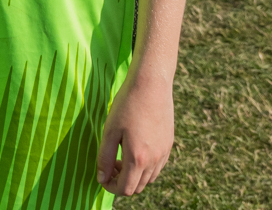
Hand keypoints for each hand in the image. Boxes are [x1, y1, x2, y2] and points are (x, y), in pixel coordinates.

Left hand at [96, 73, 173, 195]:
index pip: (125, 189)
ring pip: (149, 178)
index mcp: (137, 159)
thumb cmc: (127, 104)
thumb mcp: (110, 130)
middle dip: (122, 181)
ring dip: (135, 174)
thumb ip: (105, 157)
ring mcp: (164, 152)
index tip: (103, 176)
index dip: (111, 187)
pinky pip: (158, 165)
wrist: (151, 83)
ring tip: (122, 155)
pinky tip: (136, 147)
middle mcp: (154, 160)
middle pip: (138, 187)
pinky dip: (146, 166)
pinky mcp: (169, 143)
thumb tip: (102, 178)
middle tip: (111, 164)